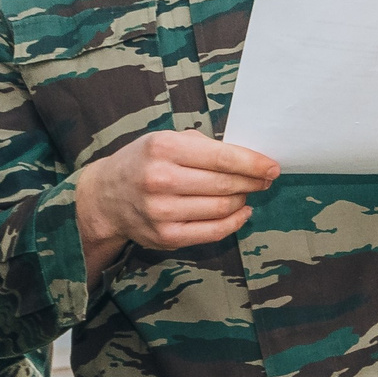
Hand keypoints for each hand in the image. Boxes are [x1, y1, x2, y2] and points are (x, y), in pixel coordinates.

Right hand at [75, 129, 277, 273]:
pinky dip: (235, 221)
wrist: (105, 196)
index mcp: (163, 149)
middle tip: (265, 179)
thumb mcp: (165, 140)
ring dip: (242, 199)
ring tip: (246, 191)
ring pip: (222, 208)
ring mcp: (162, 212)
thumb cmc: (143, 162)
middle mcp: (161, 180)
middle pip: (225, 184)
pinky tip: (241, 212)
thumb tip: (248, 158)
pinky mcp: (166, 236)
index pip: (221, 157)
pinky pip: (213, 231)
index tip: (272, 166)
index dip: (253, 163)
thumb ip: (203, 146)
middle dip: (253, 182)